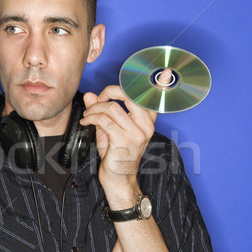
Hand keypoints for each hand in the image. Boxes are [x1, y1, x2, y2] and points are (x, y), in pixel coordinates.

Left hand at [79, 72, 169, 201]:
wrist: (118, 180)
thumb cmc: (116, 156)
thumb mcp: (109, 130)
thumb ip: (101, 111)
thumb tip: (90, 94)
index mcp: (147, 121)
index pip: (153, 96)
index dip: (156, 82)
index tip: (164, 71)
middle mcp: (146, 125)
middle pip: (130, 94)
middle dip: (110, 91)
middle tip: (99, 99)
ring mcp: (137, 133)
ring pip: (112, 107)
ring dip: (94, 109)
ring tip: (88, 116)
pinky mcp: (124, 141)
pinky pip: (104, 120)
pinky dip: (91, 118)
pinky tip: (86, 122)